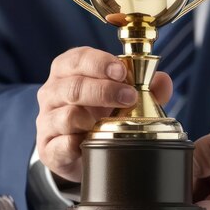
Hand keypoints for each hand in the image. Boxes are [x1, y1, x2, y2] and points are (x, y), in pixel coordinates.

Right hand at [36, 46, 172, 182]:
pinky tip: (90, 142)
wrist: (74, 150)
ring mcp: (47, 120)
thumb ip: (144, 88)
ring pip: (66, 115)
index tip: (122, 72)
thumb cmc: (96, 113)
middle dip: (103, 90)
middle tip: (129, 97)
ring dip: (91, 119)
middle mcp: (52, 92)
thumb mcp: (118, 97)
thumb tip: (163, 80)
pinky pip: (61, 144)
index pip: (77, 58)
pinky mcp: (48, 148)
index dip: (99, 63)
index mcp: (67, 71)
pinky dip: (77, 144)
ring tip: (108, 123)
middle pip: (72, 86)